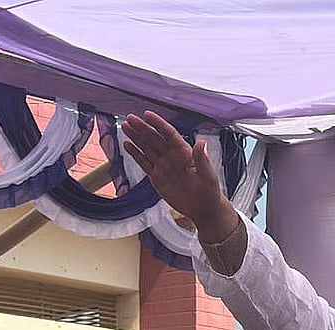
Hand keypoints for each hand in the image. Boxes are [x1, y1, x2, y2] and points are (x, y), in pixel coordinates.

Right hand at [122, 111, 229, 235]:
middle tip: (129, 118)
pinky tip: (127, 144)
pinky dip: (135, 153)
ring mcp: (163, 166)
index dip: (158, 124)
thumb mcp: (208, 176)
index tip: (147, 115)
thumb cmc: (209, 191)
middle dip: (142, 128)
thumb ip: (202, 159)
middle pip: (155, 139)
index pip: (169, 134)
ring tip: (125, 126)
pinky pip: (144, 163)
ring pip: (147, 148)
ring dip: (136, 137)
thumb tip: (201, 143)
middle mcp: (172, 156)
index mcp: (185, 152)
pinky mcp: (157, 177)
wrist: (203, 209)